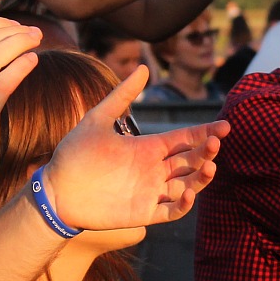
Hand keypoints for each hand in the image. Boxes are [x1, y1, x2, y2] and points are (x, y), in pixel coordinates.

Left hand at [41, 66, 231, 229]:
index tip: (224, 126)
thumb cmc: (74, 154)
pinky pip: (171, 211)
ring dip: (201, 177)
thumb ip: (121, 96)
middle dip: (207, 151)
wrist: (55, 191)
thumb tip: (144, 67)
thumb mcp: (97, 120)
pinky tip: (189, 193)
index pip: (185, 139)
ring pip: (187, 185)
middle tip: (216, 142)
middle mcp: (153, 169)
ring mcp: (150, 192)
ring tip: (210, 166)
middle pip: (191, 160)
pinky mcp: (143, 213)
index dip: (205, 132)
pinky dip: (183, 205)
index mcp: (147, 147)